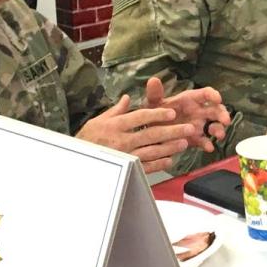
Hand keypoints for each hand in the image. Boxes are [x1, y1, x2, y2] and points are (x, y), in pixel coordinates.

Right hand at [75, 95, 194, 172]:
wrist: (77, 162)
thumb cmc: (86, 140)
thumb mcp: (97, 121)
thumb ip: (115, 110)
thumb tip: (128, 98)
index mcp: (115, 125)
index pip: (140, 117)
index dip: (157, 114)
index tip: (171, 113)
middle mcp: (122, 140)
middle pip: (151, 134)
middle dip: (172, 131)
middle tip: (189, 128)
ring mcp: (125, 156)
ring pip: (152, 151)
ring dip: (170, 147)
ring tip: (184, 143)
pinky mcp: (126, 168)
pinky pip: (146, 167)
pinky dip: (159, 164)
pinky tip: (170, 160)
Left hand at [142, 77, 230, 152]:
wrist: (150, 133)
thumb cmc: (155, 114)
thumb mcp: (153, 103)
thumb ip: (154, 93)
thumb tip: (153, 80)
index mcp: (190, 100)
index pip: (205, 94)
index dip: (213, 94)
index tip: (217, 98)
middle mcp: (198, 111)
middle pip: (215, 110)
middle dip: (222, 114)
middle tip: (225, 120)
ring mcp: (198, 126)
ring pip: (214, 126)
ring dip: (219, 129)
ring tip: (219, 135)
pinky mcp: (195, 139)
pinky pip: (205, 141)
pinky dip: (208, 144)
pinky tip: (208, 148)